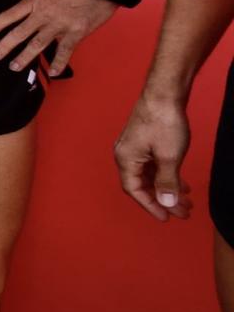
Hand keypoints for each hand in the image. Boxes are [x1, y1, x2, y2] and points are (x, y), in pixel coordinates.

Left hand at [0, 0, 116, 73]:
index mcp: (36, 2)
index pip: (12, 14)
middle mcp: (44, 15)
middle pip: (20, 32)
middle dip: (5, 45)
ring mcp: (59, 26)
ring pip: (37, 44)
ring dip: (24, 57)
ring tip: (13, 66)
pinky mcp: (74, 34)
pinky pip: (64, 52)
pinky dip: (59, 63)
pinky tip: (53, 73)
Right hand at [114, 95, 191, 221]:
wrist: (164, 93)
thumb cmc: (163, 122)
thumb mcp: (169, 157)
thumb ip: (167, 182)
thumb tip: (166, 202)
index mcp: (125, 159)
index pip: (135, 190)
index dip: (151, 206)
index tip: (167, 218)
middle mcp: (126, 155)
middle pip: (143, 185)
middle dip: (164, 200)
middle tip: (183, 212)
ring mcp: (135, 148)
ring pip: (150, 176)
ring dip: (167, 189)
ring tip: (186, 200)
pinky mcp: (145, 141)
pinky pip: (153, 166)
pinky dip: (166, 176)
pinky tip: (181, 182)